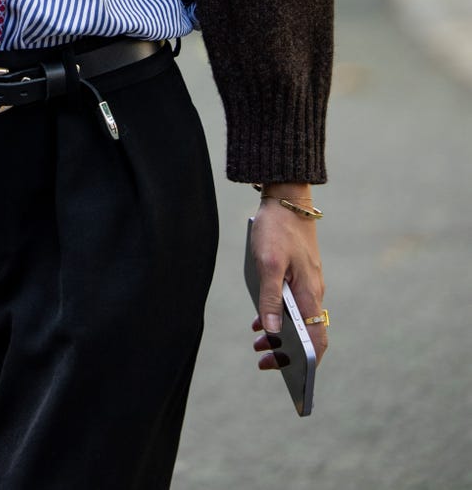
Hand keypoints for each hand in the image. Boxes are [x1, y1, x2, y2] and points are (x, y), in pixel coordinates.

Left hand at [249, 192, 327, 371]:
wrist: (286, 197)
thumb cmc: (276, 229)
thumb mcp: (267, 264)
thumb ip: (269, 299)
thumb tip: (272, 332)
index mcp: (310, 293)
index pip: (317, 339)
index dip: (307, 363)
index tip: (290, 376)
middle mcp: (314, 291)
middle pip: (307, 333)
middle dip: (287, 353)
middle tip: (262, 361)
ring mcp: (308, 282)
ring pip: (298, 319)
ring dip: (279, 336)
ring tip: (257, 344)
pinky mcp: (300, 273)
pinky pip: (292, 304)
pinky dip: (277, 317)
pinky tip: (258, 321)